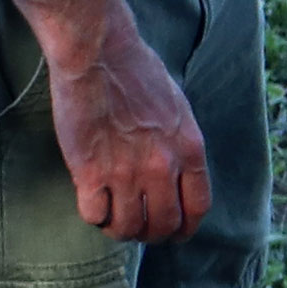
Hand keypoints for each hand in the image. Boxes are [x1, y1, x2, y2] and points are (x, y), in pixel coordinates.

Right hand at [42, 5, 212, 243]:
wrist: (98, 54)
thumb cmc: (137, 72)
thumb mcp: (177, 109)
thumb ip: (178, 146)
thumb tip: (174, 175)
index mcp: (189, 150)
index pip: (197, 209)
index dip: (184, 228)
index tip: (174, 233)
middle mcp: (162, 167)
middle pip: (163, 225)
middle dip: (151, 233)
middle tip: (138, 226)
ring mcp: (126, 172)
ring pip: (128, 228)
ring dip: (119, 229)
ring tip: (112, 216)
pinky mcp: (89, 172)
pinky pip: (94, 215)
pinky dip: (93, 214)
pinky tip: (91, 199)